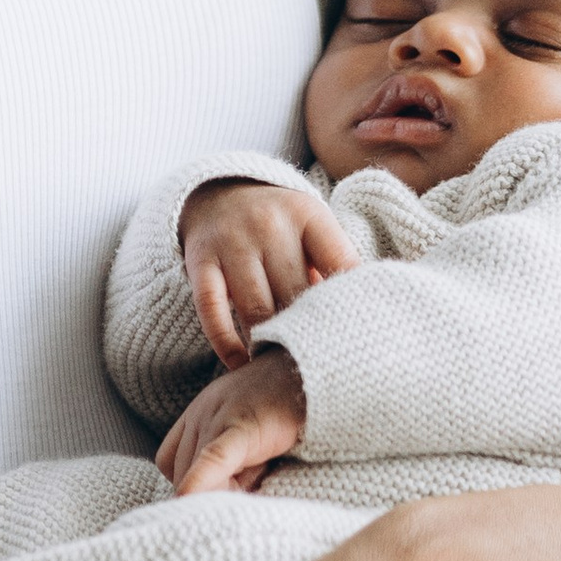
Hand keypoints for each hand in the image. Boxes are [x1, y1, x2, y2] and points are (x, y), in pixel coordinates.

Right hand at [181, 177, 355, 367]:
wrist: (219, 192)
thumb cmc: (279, 225)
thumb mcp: (311, 229)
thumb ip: (334, 266)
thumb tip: (360, 318)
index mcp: (306, 214)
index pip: (338, 261)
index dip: (348, 302)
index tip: (355, 336)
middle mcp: (268, 224)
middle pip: (295, 293)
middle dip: (306, 331)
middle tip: (320, 365)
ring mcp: (231, 242)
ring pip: (256, 308)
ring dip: (268, 342)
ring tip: (282, 368)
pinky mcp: (201, 261)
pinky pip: (212, 309)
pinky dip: (226, 342)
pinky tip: (240, 363)